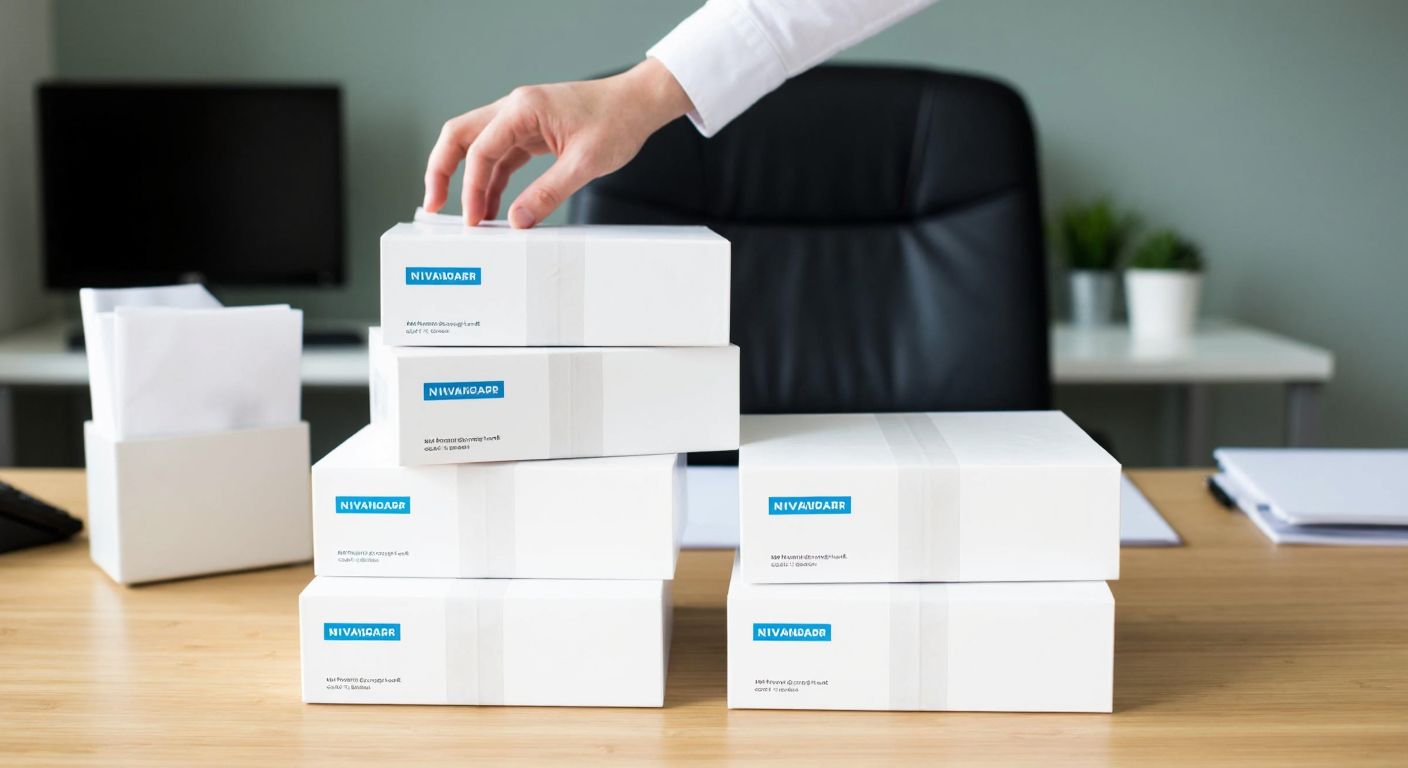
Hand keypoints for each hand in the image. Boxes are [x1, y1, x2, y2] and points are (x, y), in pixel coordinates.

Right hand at [423, 58, 692, 227]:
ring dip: (468, 179)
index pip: (481, 150)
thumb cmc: (617, 121)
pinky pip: (502, 156)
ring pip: (478, 147)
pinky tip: (493, 205)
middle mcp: (515, 109)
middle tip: (433, 204)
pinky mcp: (531, 132)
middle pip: (460, 137)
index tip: (472, 218)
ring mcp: (521, 119)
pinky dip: (493, 180)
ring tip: (468, 216)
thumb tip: (520, 220)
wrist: (638, 104)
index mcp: (523, 109)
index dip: (470, 188)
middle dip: (442, 171)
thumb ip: (549, 193)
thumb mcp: (585, 164)